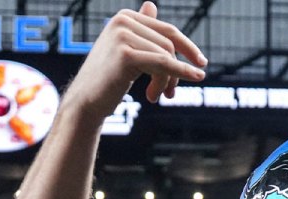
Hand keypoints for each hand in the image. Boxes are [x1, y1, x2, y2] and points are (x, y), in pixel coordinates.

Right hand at [62, 1, 207, 120]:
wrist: (85, 101)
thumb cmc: (108, 78)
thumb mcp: (127, 49)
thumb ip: (141, 30)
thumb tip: (152, 4)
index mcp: (125, 17)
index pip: (168, 31)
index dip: (188, 49)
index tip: (201, 64)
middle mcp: (122, 21)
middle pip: (169, 44)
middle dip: (176, 70)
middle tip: (171, 94)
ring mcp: (122, 36)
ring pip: (167, 57)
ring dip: (168, 81)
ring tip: (159, 96)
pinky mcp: (125, 54)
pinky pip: (163, 64)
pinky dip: (176, 76)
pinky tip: (170, 93)